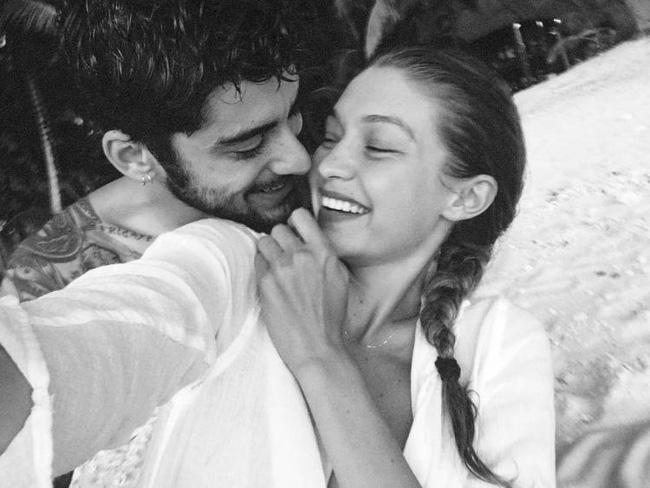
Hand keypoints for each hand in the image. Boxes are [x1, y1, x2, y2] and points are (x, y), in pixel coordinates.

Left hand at [255, 208, 348, 374]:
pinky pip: (257, 261)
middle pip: (279, 229)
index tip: (293, 231)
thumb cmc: (330, 317)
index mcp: (324, 252)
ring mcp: (282, 267)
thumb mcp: (339, 279)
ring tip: (274, 267)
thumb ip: (324, 256)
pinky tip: (270, 281)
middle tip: (284, 255)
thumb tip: (311, 242)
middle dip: (280, 240)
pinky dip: (262, 267)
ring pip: (264, 241)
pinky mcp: (265, 282)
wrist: (316, 345)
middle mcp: (302, 255)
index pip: (301, 217)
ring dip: (268, 251)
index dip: (294, 223)